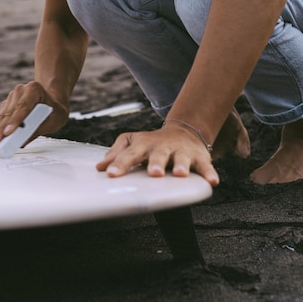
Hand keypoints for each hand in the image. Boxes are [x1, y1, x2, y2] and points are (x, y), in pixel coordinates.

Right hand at [0, 81, 68, 146]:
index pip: (23, 106)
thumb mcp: (53, 120)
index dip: (15, 120)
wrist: (53, 101)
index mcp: (34, 89)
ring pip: (2, 116)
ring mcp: (12, 96)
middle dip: (1, 129)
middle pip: (10, 112)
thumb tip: (21, 142)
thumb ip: (37, 130)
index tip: (8, 133)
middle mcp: (21, 90)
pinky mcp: (7, 105)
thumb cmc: (55, 111)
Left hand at [96, 123, 219, 185]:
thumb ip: (117, 154)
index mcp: (144, 145)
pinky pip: (205, 166)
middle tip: (153, 173)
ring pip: (181, 158)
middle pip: (158, 155)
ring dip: (181, 165)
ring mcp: (181, 152)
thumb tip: (100, 167)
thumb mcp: (133, 142)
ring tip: (179, 174)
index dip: (120, 164)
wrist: (183, 130)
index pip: (130, 154)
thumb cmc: (152, 142)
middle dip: (156, 163)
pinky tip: (212, 182)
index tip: (111, 175)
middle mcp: (162, 147)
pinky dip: (209, 173)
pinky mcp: (199, 158)